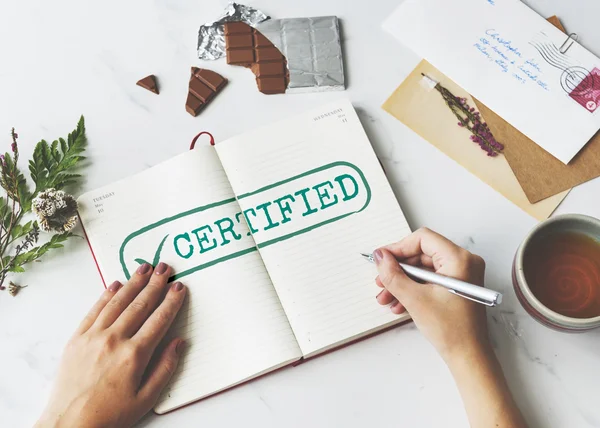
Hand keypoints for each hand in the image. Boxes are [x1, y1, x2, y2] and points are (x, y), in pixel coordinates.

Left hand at [36, 262, 186, 427]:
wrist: (70, 424)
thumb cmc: (109, 415)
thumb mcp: (146, 398)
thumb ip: (165, 368)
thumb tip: (179, 343)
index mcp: (134, 355)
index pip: (159, 320)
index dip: (171, 302)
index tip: (179, 287)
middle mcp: (114, 340)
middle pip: (140, 305)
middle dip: (155, 283)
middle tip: (165, 267)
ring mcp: (93, 337)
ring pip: (117, 302)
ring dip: (133, 282)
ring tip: (145, 267)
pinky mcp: (77, 339)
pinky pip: (94, 310)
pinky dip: (106, 295)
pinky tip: (116, 284)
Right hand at [374, 228, 527, 426]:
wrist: (468, 357)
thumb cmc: (452, 330)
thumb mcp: (415, 299)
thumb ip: (393, 275)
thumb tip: (380, 257)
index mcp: (459, 259)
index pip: (422, 239)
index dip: (398, 248)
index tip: (382, 259)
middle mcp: (464, 263)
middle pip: (421, 254)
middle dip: (398, 270)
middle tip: (381, 281)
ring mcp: (461, 275)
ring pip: (423, 269)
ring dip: (402, 282)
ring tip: (386, 297)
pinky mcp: (456, 287)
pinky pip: (430, 280)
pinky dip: (413, 289)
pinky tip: (399, 303)